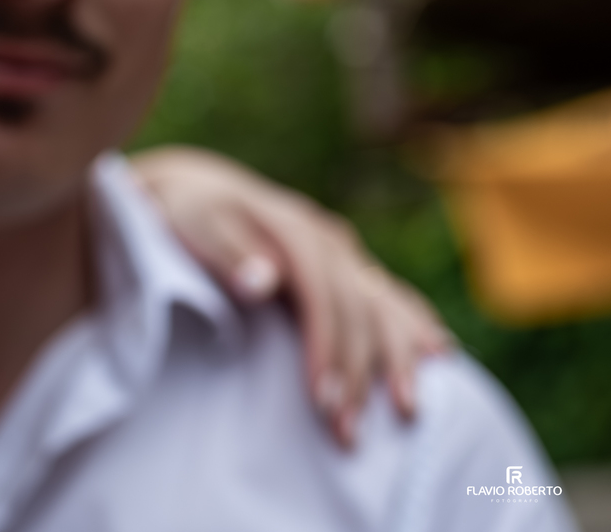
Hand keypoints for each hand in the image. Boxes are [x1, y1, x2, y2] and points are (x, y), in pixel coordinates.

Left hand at [131, 146, 451, 446]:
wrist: (192, 187)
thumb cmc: (184, 212)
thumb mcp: (192, 222)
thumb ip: (227, 250)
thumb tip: (263, 281)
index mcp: (293, 230)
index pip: (322, 295)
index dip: (326, 348)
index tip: (321, 401)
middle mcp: (326, 240)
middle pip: (357, 310)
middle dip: (358, 373)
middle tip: (347, 433)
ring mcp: (339, 250)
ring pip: (382, 305)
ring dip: (396, 359)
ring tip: (407, 411)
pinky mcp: (342, 262)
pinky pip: (388, 293)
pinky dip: (412, 322)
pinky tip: (438, 351)